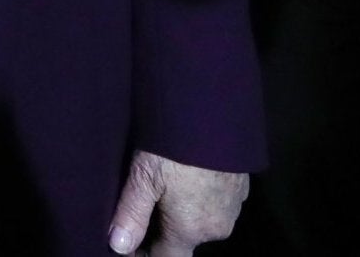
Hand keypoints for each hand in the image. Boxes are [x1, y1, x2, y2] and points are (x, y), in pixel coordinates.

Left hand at [108, 151, 247, 254]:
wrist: (216, 115)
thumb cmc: (175, 148)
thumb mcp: (144, 178)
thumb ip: (131, 215)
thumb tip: (118, 247)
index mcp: (190, 230)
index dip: (146, 254)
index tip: (131, 245)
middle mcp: (216, 228)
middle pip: (185, 239)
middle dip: (163, 229)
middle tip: (143, 204)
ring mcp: (233, 209)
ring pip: (202, 220)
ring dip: (183, 211)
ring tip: (164, 185)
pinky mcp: (241, 189)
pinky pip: (217, 203)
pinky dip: (201, 197)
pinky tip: (187, 175)